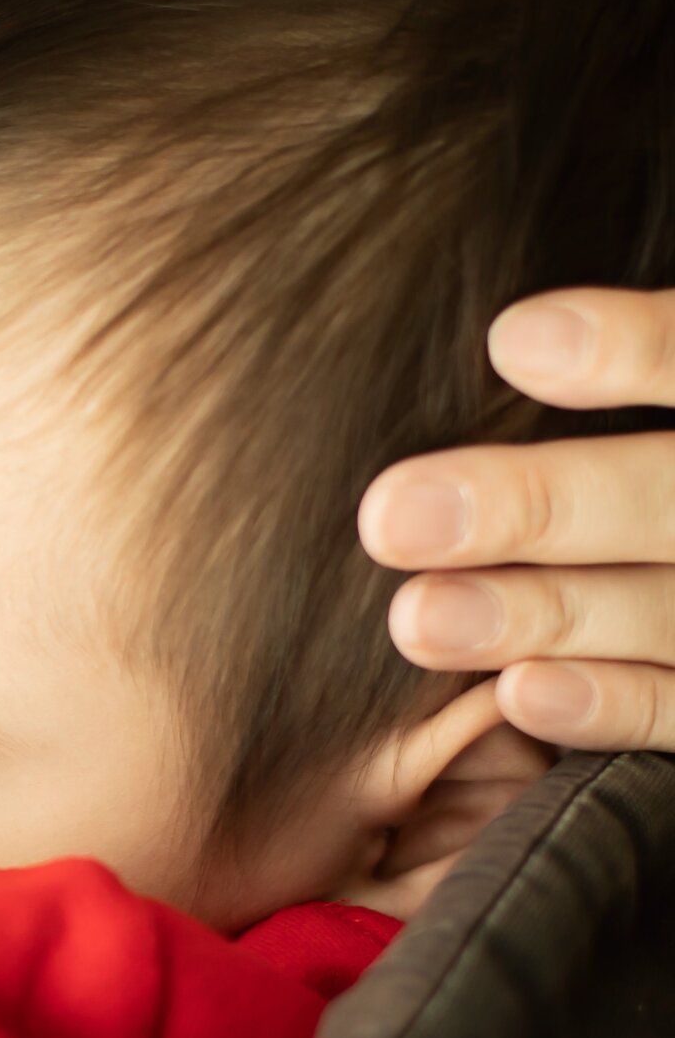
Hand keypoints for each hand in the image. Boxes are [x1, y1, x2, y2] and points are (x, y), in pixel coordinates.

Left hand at [361, 288, 674, 750]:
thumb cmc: (638, 462)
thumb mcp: (649, 403)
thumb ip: (628, 360)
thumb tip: (495, 336)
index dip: (638, 347)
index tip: (512, 342)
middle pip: (666, 496)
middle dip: (539, 505)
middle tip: (390, 517)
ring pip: (665, 607)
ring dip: (544, 614)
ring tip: (417, 618)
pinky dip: (609, 702)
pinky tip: (517, 693)